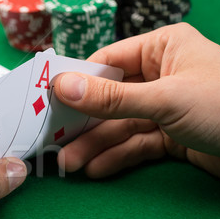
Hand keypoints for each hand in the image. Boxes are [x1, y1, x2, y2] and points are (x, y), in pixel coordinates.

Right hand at [53, 23, 219, 178]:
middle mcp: (162, 75)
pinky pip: (137, 144)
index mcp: (163, 49)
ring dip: (95, 145)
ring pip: (121, 125)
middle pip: (110, 98)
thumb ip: (112, 97)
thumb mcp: (165, 99)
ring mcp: (166, 107)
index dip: (77, 83)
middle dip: (84, 123)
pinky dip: (118, 157)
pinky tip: (97, 169)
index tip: (47, 102)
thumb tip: (62, 87)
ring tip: (70, 165)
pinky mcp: (172, 136)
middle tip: (55, 143)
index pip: (108, 62)